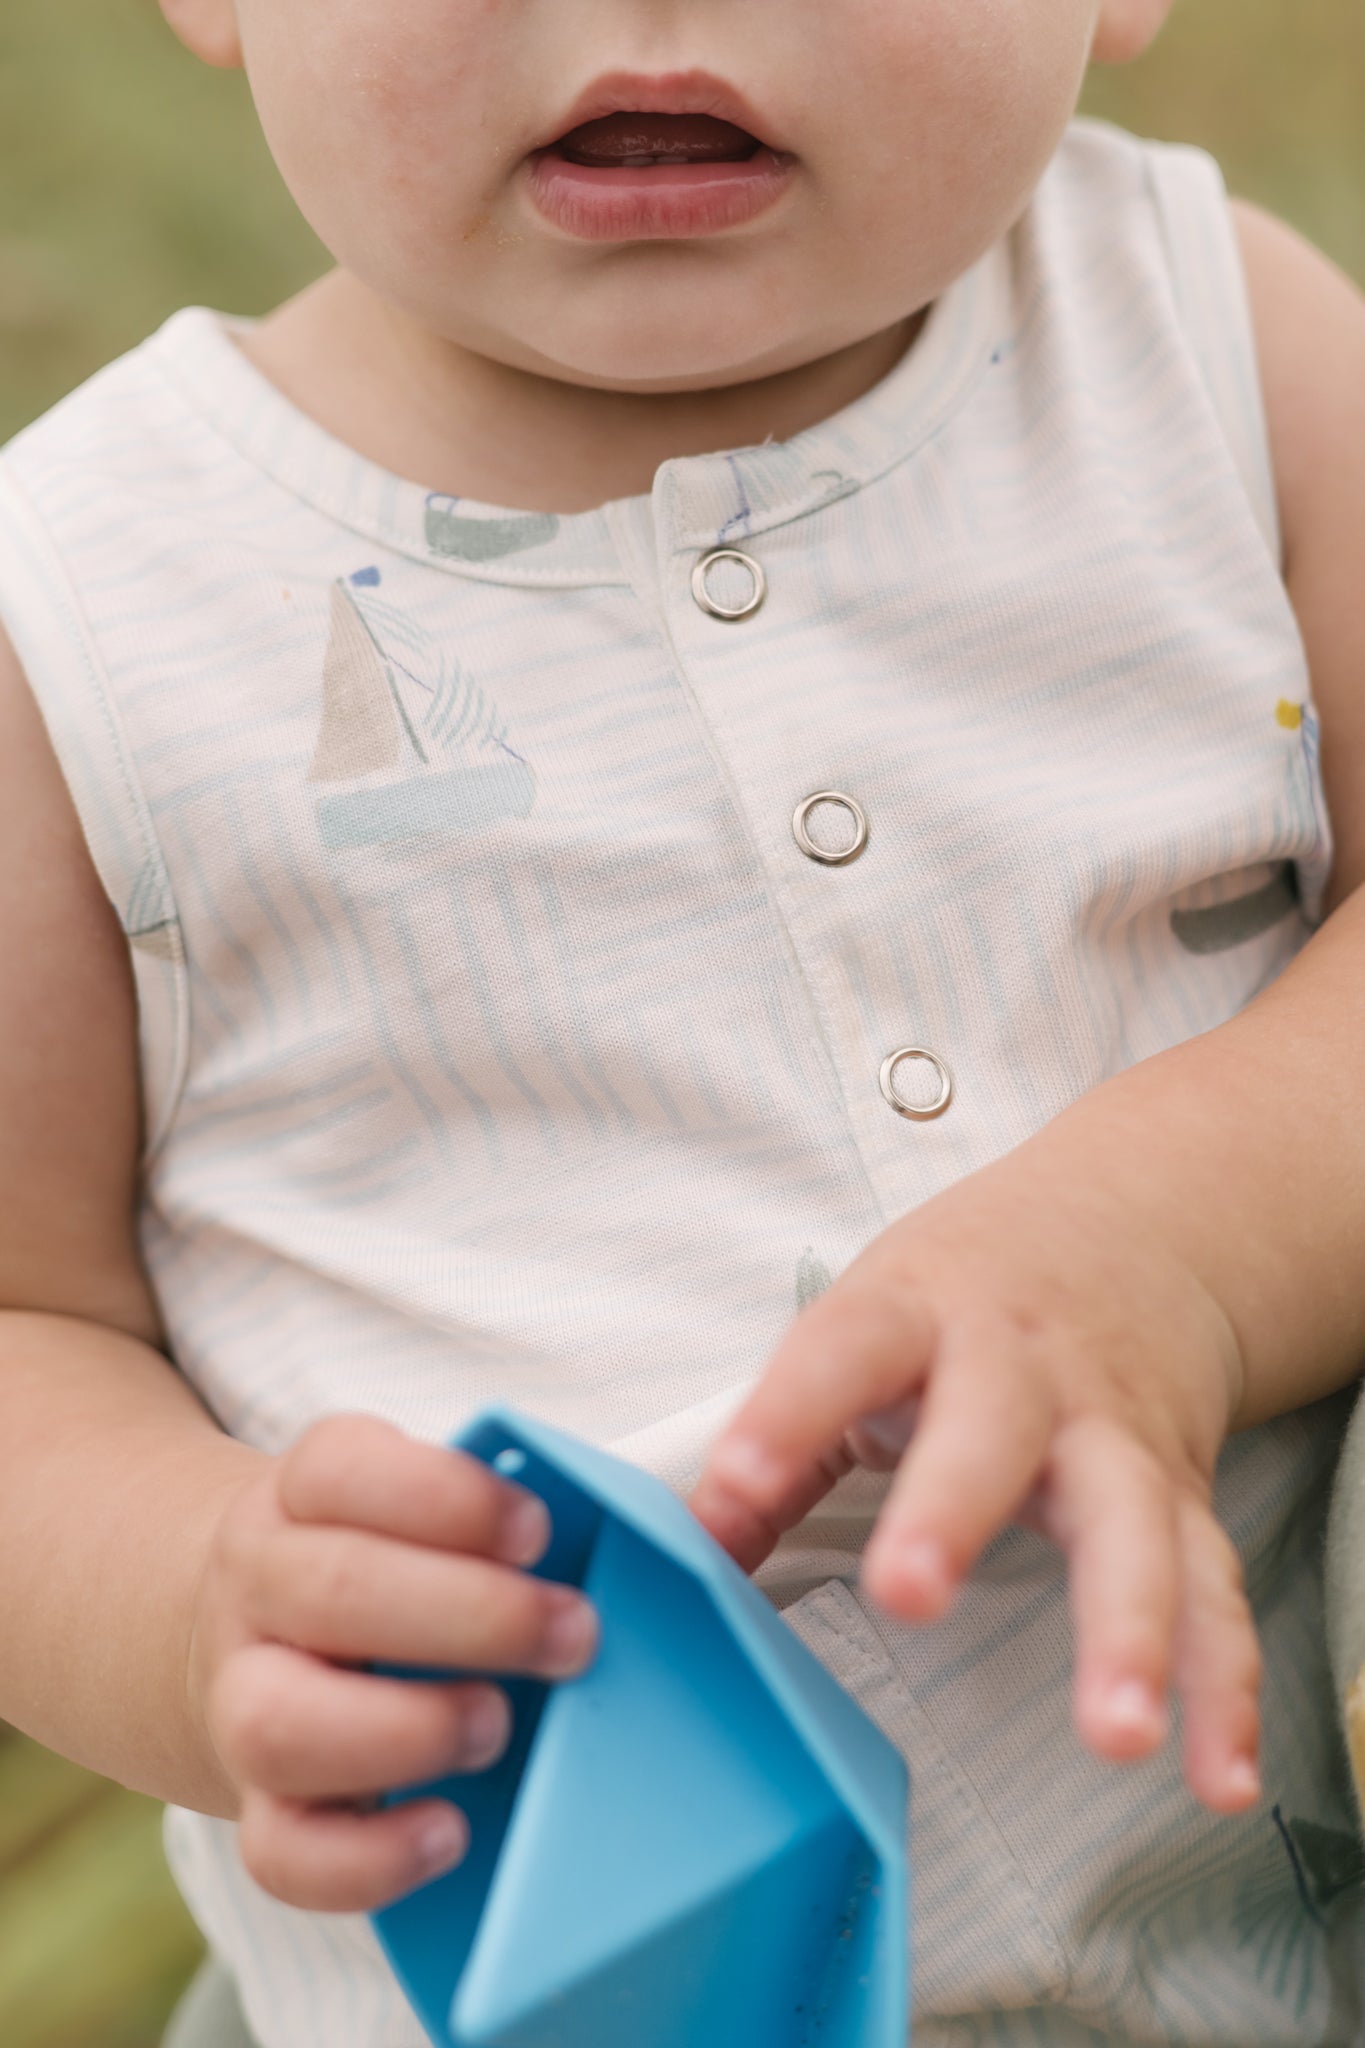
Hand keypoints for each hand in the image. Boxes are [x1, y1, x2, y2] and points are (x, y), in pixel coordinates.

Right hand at [188, 1415, 596, 1910]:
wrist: (266, 1634)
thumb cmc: (400, 1563)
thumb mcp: (439, 1507)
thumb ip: (537, 1509)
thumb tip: (695, 1527)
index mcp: (308, 1494)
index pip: (340, 1466)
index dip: (445, 1496)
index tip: (538, 1529)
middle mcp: (260, 1588)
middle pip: (329, 1589)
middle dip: (471, 1615)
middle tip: (572, 1635)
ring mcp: (241, 1701)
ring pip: (275, 1723)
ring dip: (409, 1729)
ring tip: (499, 1726)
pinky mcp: (259, 1809)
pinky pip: (280, 1853)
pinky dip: (371, 1855)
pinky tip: (451, 1830)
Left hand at [691, 1141, 1261, 1814]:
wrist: (1132, 1226)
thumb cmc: (963, 1294)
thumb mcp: (866, 1327)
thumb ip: (780, 1443)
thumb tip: (686, 1547)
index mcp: (919, 1313)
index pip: (842, 1350)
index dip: (784, 1413)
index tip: (730, 1484)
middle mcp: (1022, 1366)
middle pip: (992, 1430)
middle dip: (951, 1509)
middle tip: (910, 1592)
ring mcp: (1112, 1430)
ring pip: (1130, 1524)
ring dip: (1129, 1628)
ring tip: (1117, 1732)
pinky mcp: (1179, 1491)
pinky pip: (1211, 1590)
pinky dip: (1223, 1687)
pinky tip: (1218, 1774)